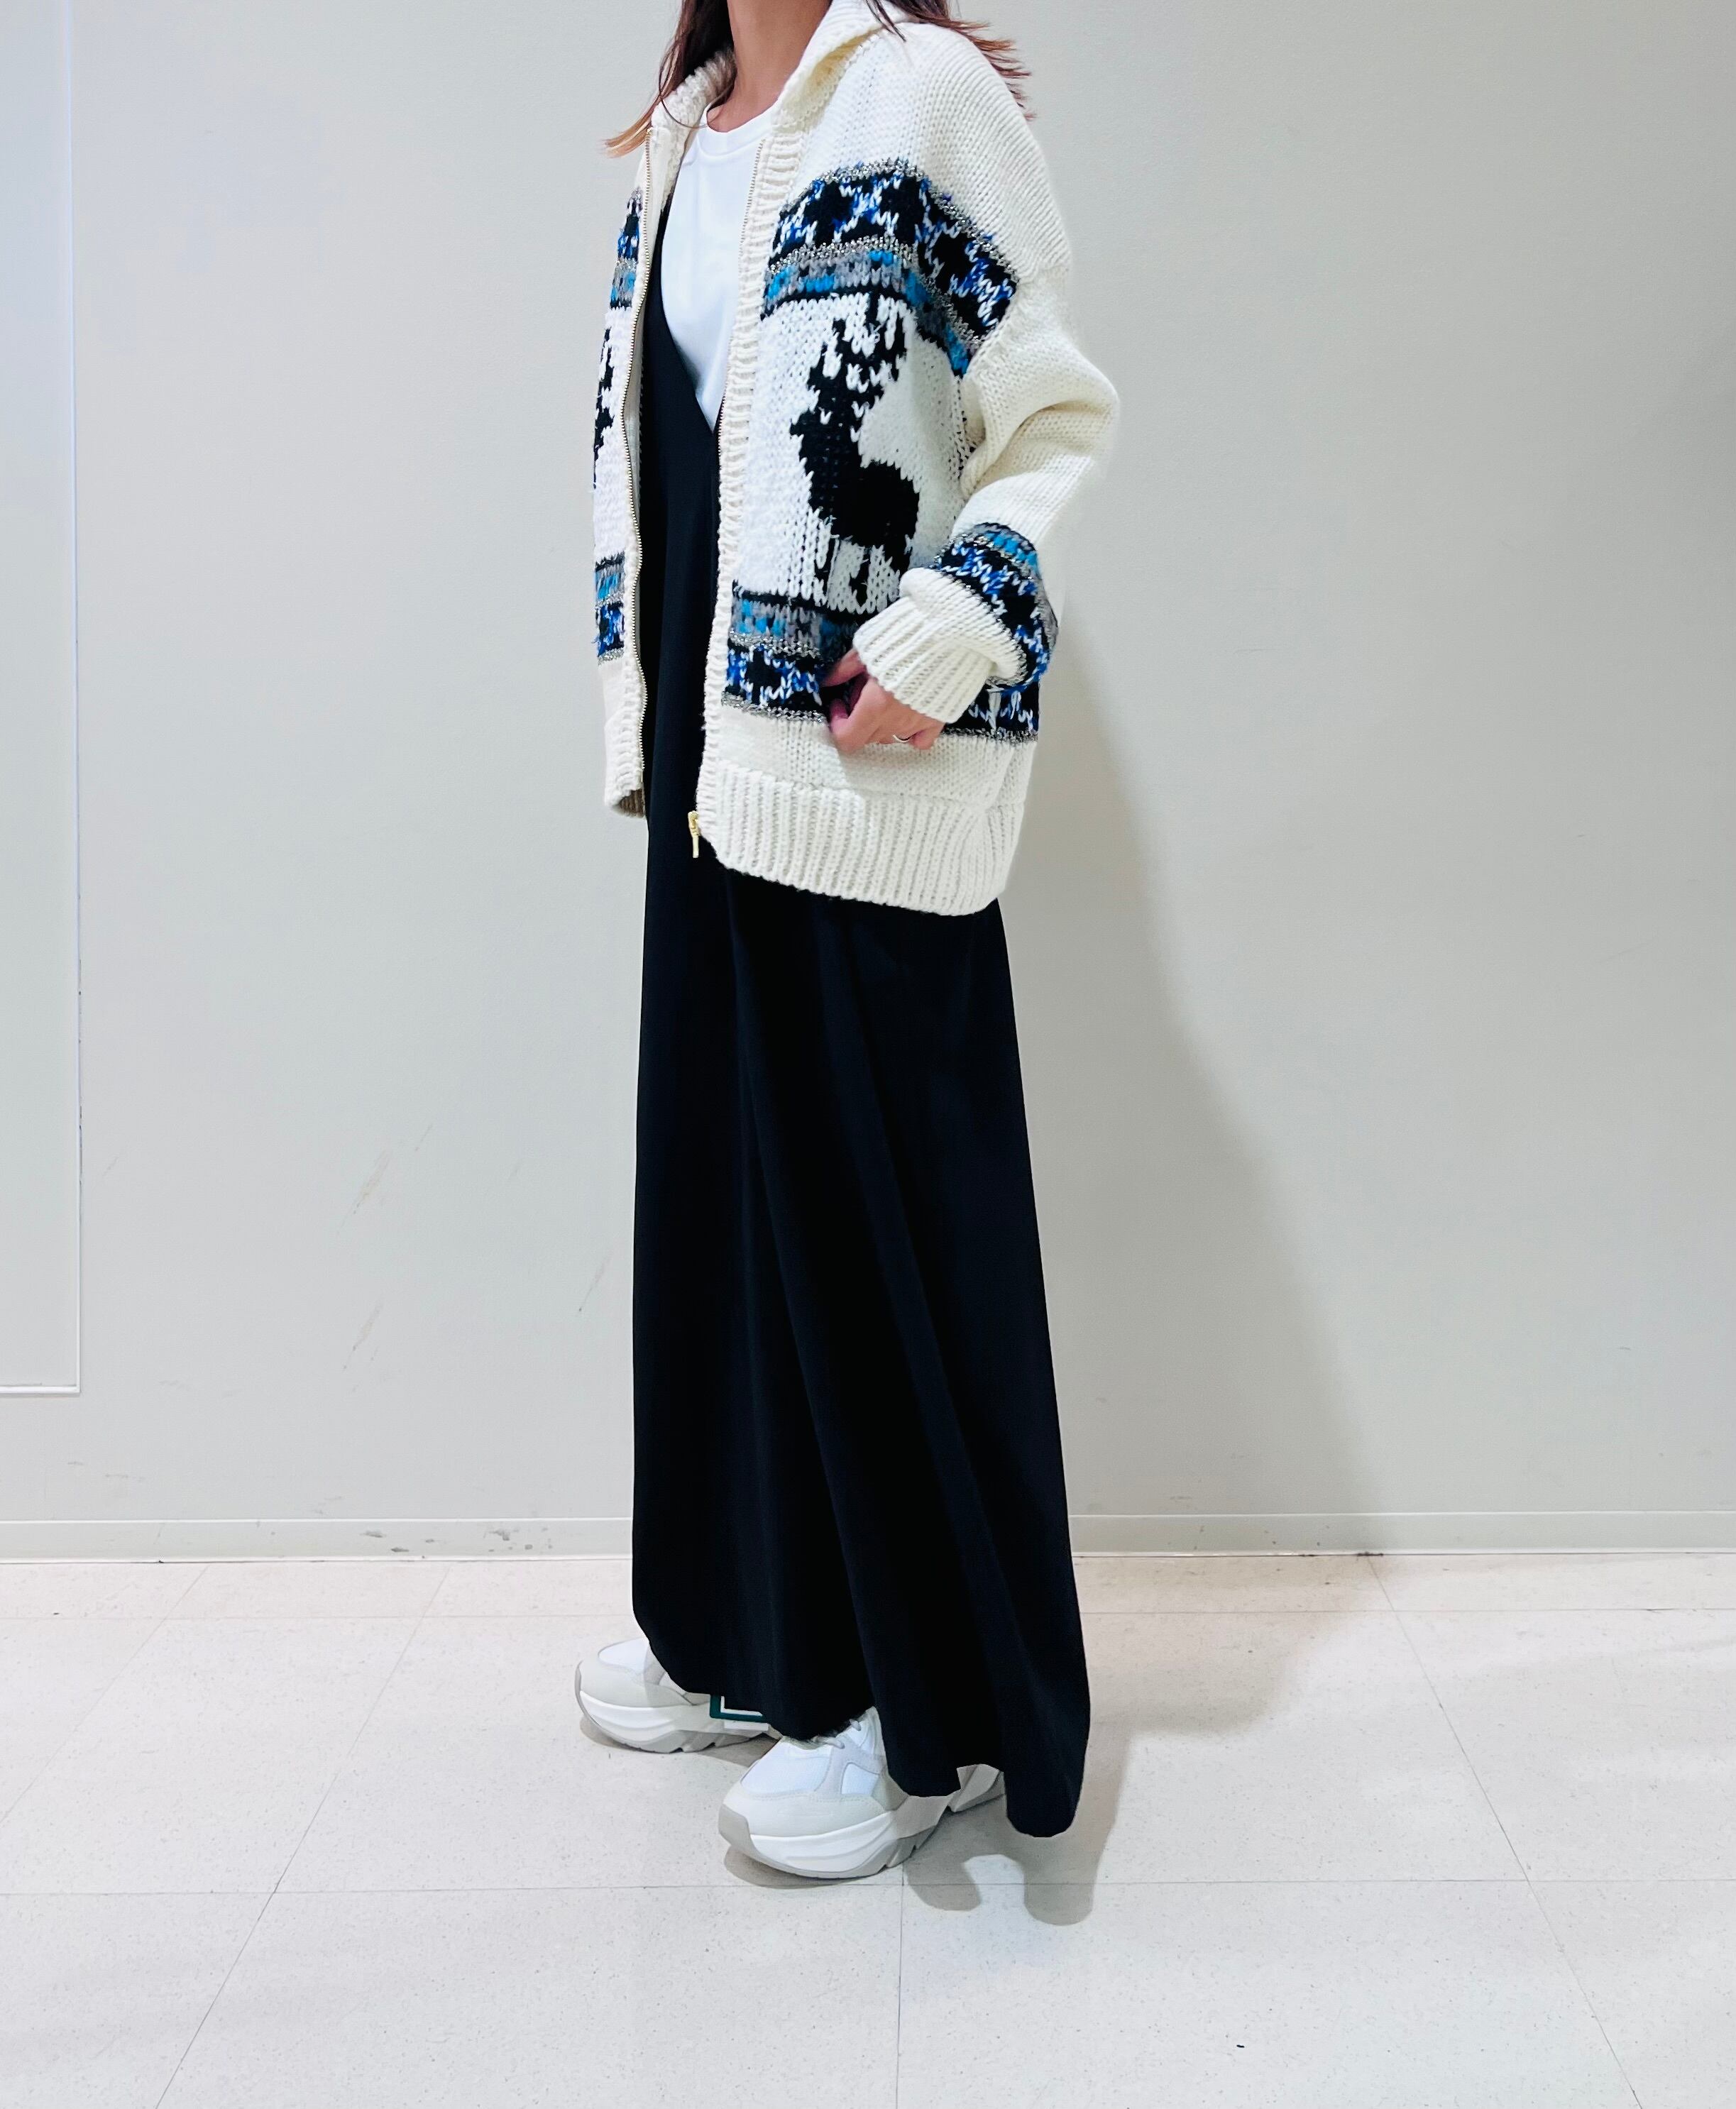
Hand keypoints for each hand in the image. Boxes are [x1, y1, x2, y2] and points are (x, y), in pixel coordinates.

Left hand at [820, 649, 941, 752]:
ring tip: (885, 698)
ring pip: (890, 738)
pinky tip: (907, 717)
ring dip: (881, 724)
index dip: (837, 724)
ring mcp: (917, 723)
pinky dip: (911, 735)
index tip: (839, 703)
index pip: (847, 738)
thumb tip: (827, 682)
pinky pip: (920, 741)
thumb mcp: (866, 649)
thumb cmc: (905, 637)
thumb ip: (844, 670)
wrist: (948, 634)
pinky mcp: (937, 719)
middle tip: (861, 693)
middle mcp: (895, 720)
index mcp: (875, 705)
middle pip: (867, 738)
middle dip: (857, 720)